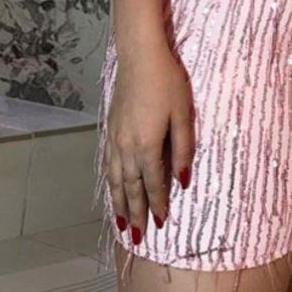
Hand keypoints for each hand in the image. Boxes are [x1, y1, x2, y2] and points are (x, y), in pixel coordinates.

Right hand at [104, 34, 195, 243]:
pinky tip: (112, 188)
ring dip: (119, 203)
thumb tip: (183, 179)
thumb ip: (184, 148)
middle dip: (134, 213)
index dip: (158, 204)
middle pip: (131, 188)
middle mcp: (126, 147)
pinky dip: (110, 183)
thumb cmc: (167, 81)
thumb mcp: (183, 114)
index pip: (153, 184)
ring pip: (115, 180)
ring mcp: (115, 138)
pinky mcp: (110, 128)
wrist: (140, 56)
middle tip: (137, 236)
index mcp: (147, 145)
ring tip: (121, 223)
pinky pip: (108, 165)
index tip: (161, 222)